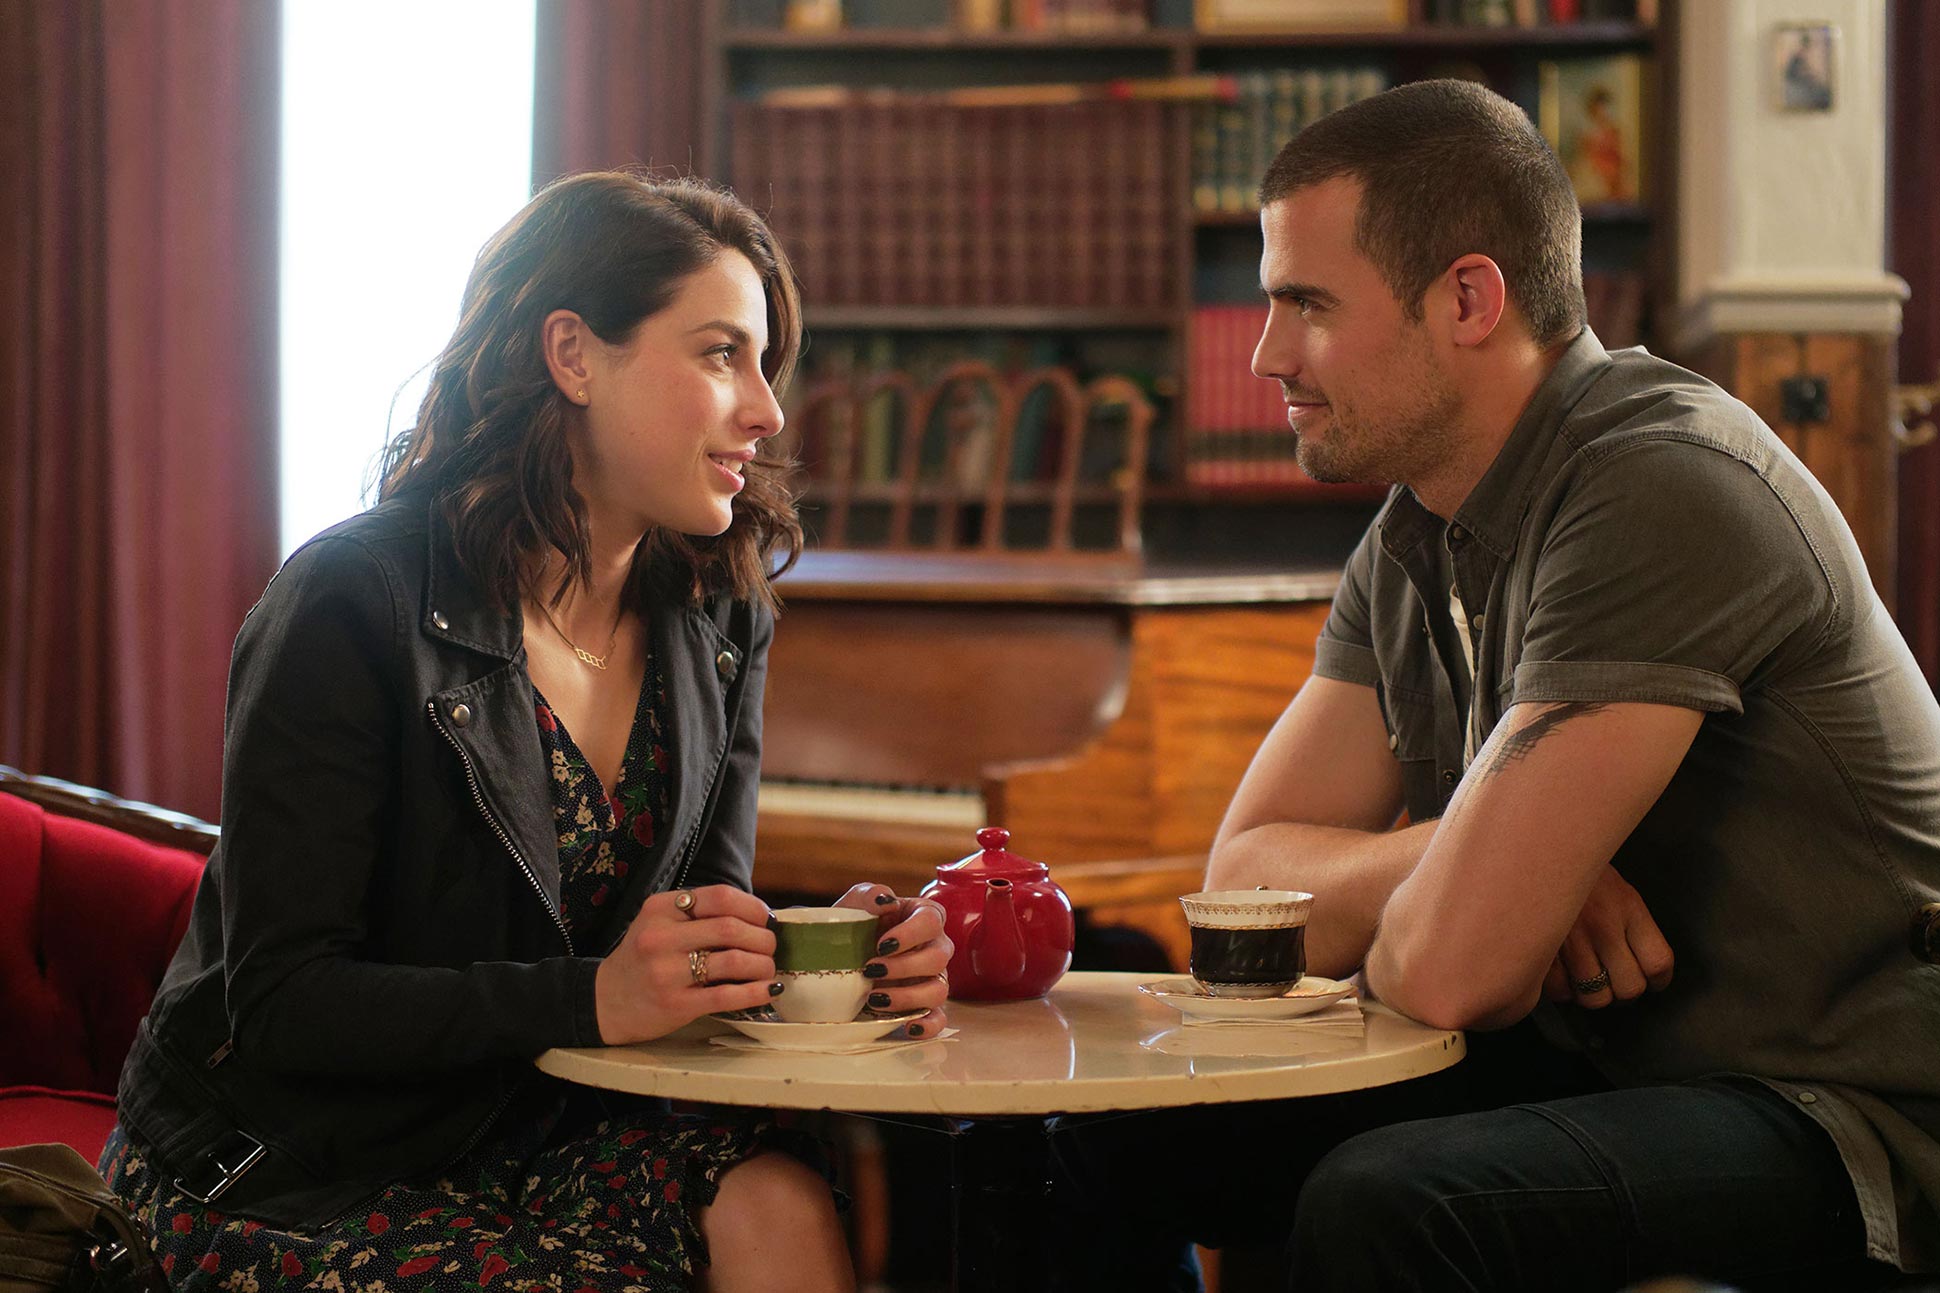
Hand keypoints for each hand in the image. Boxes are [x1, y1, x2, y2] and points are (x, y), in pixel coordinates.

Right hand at [595, 884, 777, 1043]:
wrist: (606, 1001)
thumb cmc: (645, 959)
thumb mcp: (661, 924)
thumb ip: (699, 916)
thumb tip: (760, 917)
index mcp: (660, 908)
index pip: (720, 897)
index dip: (753, 907)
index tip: (765, 919)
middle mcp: (660, 936)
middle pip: (731, 928)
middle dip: (763, 938)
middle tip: (770, 947)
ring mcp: (666, 971)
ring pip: (734, 961)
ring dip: (763, 964)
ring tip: (768, 969)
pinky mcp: (675, 1004)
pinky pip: (727, 996)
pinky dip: (755, 992)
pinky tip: (768, 990)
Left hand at [835, 883, 953, 1036]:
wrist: (836, 960)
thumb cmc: (852, 927)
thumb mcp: (854, 904)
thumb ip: (869, 895)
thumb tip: (886, 900)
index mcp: (921, 917)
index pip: (932, 919)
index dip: (910, 933)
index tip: (882, 944)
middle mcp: (934, 947)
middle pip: (939, 957)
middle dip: (905, 966)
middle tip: (871, 969)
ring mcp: (932, 979)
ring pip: (939, 990)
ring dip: (908, 996)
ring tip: (875, 998)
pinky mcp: (924, 1006)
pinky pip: (939, 1019)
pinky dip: (928, 1025)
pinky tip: (908, 1027)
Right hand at [1541, 864, 1673, 1009]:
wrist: (1533, 848)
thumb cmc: (1576, 871)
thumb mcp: (1615, 887)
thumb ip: (1630, 924)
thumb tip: (1642, 966)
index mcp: (1627, 908)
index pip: (1658, 962)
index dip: (1658, 981)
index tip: (1653, 982)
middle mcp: (1603, 926)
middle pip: (1630, 987)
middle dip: (1623, 992)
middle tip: (1614, 984)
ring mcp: (1571, 939)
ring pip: (1595, 996)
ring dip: (1591, 995)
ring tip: (1585, 982)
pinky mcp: (1541, 948)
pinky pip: (1559, 990)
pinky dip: (1561, 991)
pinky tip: (1560, 975)